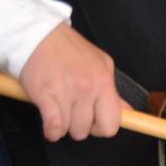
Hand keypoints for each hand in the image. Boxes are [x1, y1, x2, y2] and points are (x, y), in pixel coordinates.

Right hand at [19, 24, 124, 140]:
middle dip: (79, 126)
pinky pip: (53, 126)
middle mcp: (88, 88)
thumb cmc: (69, 49)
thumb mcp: (101, 64)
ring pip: (68, 130)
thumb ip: (112, 91)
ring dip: (63, 126)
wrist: (38, 34)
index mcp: (104, 81)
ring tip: (59, 110)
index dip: (102, 127)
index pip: (112, 123)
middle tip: (72, 113)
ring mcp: (66, 92)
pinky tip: (49, 125)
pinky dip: (51, 131)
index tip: (93, 120)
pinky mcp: (44, 95)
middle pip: (88, 130)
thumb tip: (127, 112)